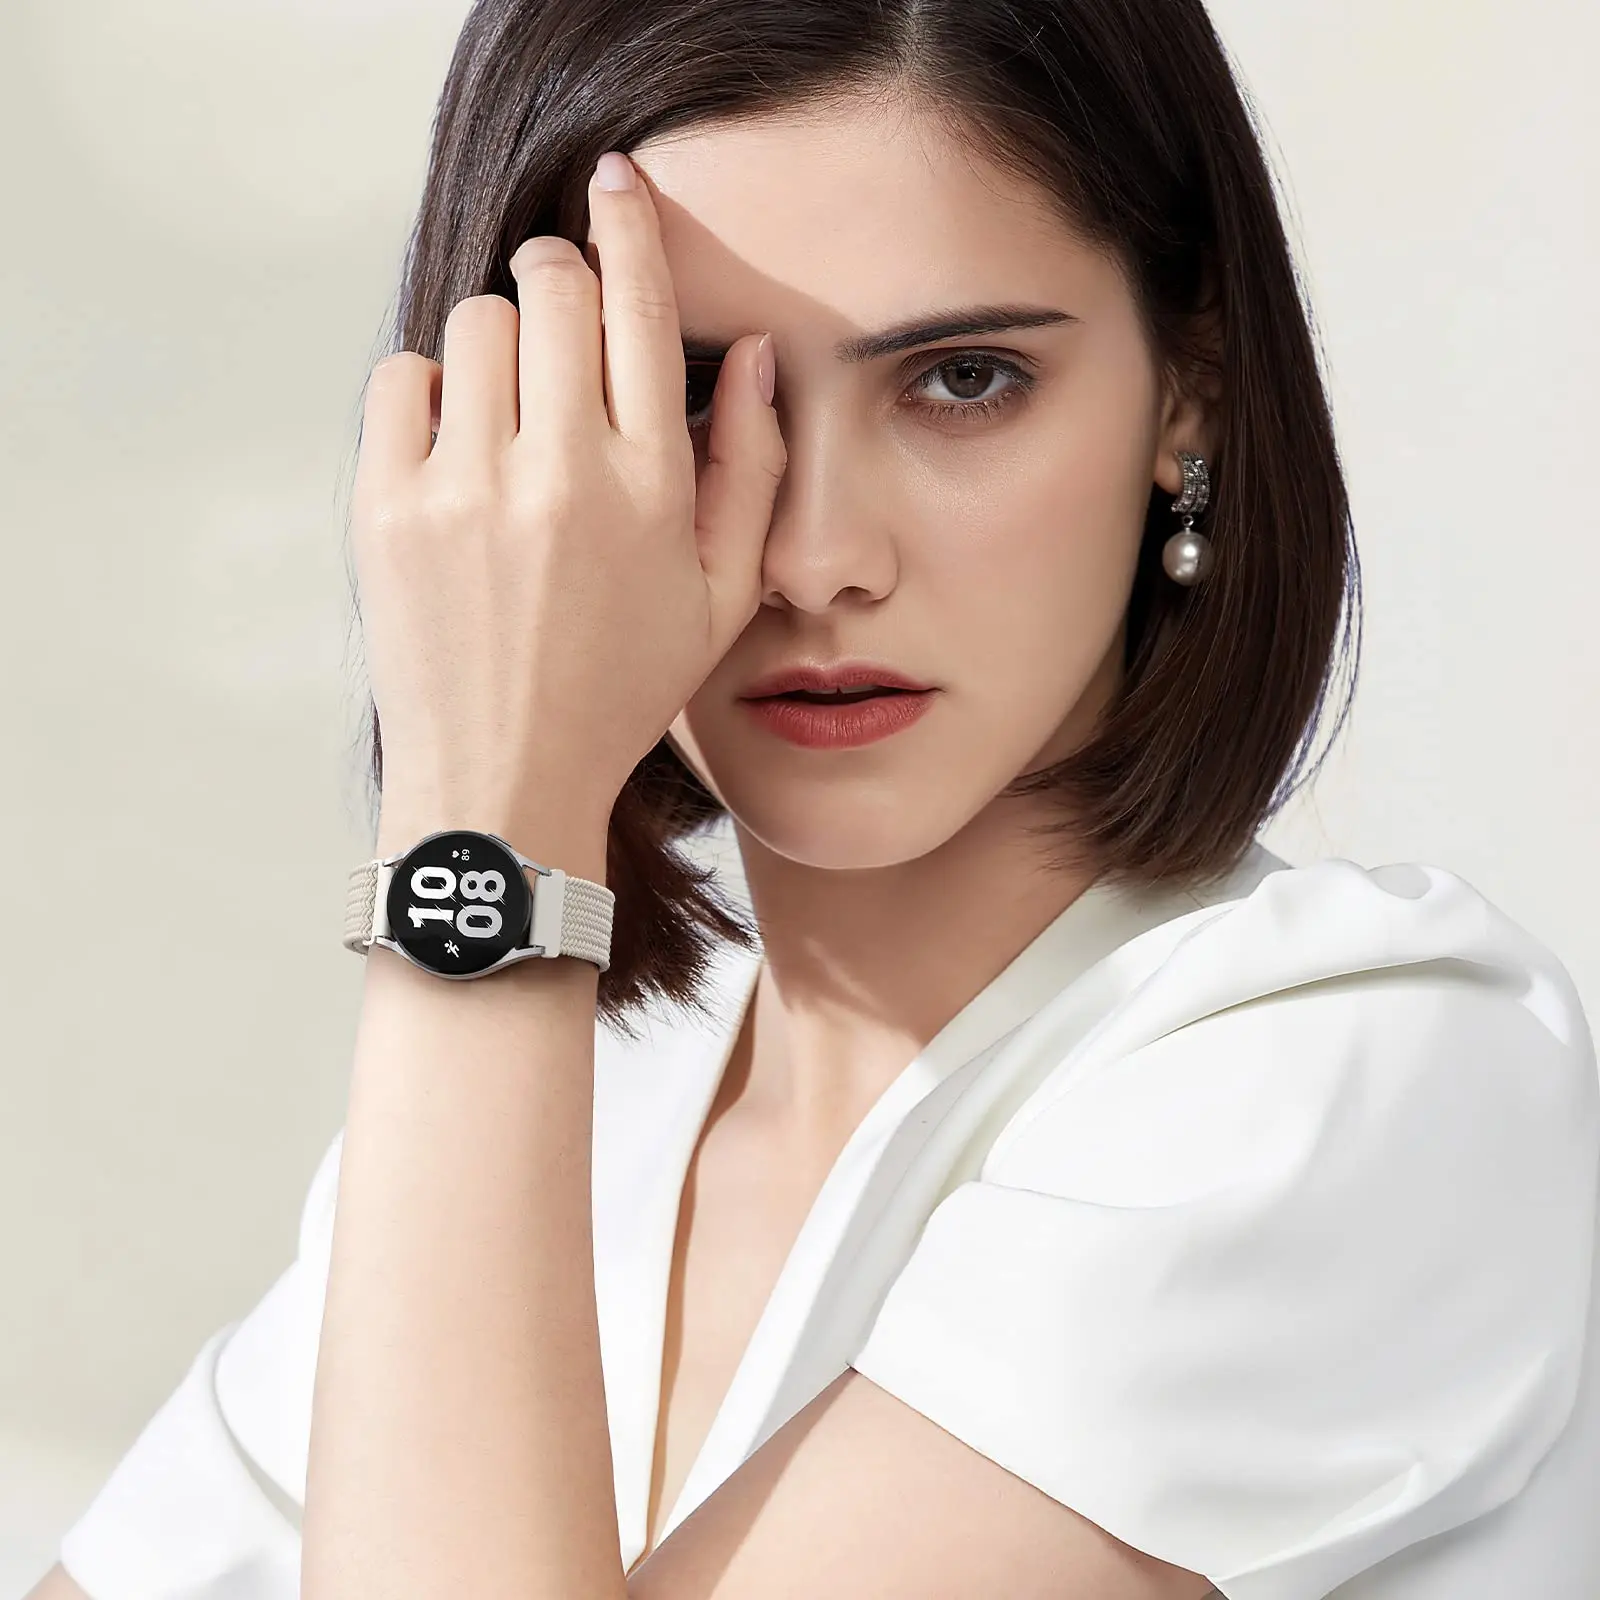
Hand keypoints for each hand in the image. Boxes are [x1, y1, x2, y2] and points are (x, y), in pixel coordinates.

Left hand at [350, 150, 785, 833]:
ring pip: (476, 324)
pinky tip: (455, 445)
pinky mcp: (388, 510)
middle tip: (559, 315)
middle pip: (549, 287)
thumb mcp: (719, 598)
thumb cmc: (617, 691)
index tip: (616, 185)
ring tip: (508, 412)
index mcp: (651, 489)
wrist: (502, 779)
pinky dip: (429, 390)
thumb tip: (751, 356)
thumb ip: (751, 472)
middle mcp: (560, 474)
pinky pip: (401, 379)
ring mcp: (465, 489)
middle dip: (558, 279)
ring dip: (498, 343)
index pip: (640, 308)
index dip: (628, 225)